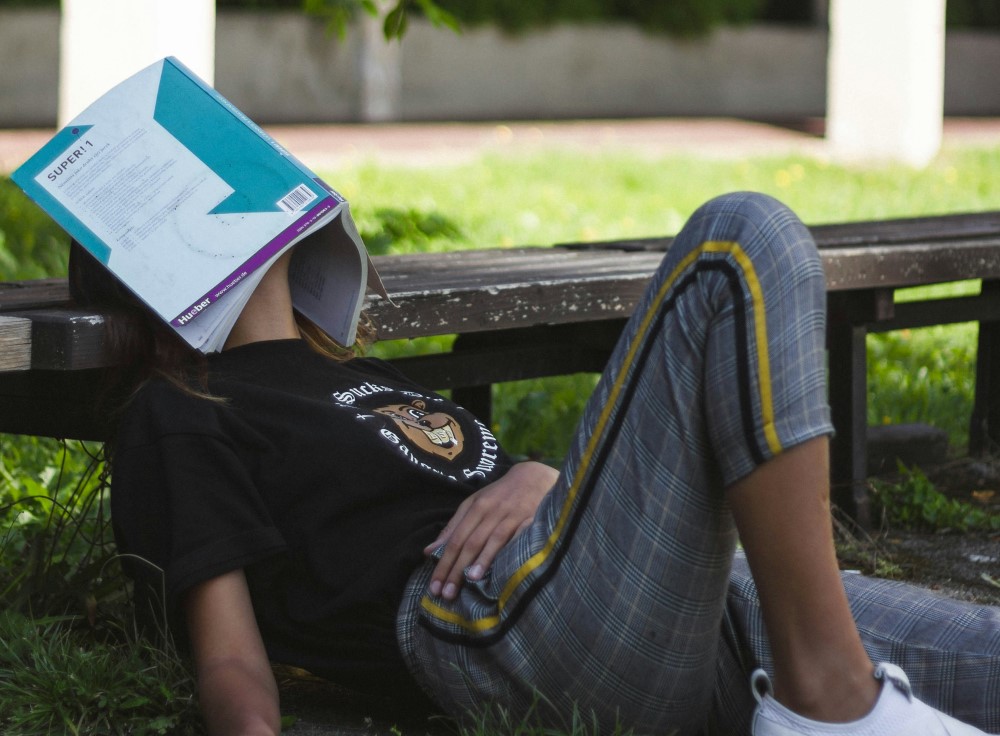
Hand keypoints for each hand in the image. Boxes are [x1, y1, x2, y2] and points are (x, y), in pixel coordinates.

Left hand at [423, 461, 557, 600]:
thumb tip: (428, 552)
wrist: (534, 477)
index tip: (434, 587)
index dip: (443, 563)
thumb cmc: (499, 495)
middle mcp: (492, 511)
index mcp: (475, 507)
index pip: (455, 540)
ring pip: (493, 539)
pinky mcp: (532, 519)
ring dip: (481, 560)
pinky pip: (520, 537)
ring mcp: (512, 515)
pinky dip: (511, 550)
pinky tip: (505, 567)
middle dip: (457, 569)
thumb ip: (453, 527)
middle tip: (446, 594)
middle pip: (470, 542)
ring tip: (470, 581)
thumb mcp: (473, 504)